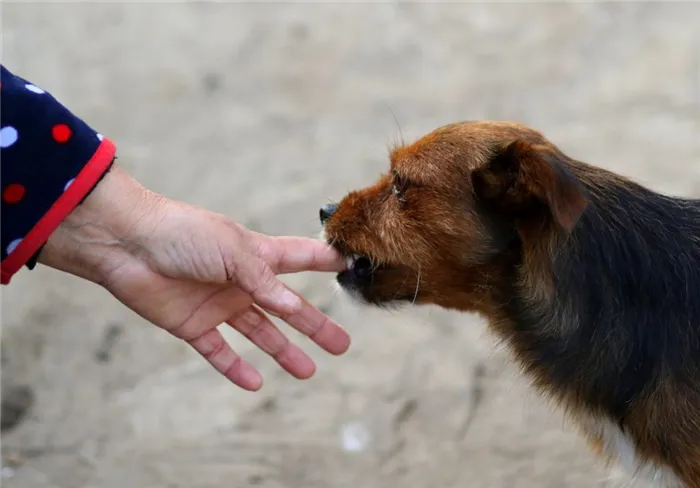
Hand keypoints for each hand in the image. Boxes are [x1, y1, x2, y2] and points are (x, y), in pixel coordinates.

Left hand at [38, 164, 349, 390]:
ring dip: (283, 352)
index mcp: (256, 255)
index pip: (301, 258)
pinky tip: (255, 383)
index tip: (352, 266)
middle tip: (341, 345)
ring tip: (307, 371)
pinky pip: (218, 351)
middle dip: (315, 325)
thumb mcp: (234, 252)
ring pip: (260, 333)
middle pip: (288, 308)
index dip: (326, 262)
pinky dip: (235, 368)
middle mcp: (242, 281)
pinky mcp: (192, 325)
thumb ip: (266, 281)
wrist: (126, 243)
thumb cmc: (183, 234)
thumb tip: (296, 306)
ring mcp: (219, 304)